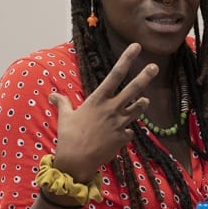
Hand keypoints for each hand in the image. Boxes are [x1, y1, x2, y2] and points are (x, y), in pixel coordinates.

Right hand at [48, 43, 157, 181]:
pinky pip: (128, 131)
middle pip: (133, 90)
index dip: (126, 59)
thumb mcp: (65, 117)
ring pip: (137, 109)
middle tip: (154, 66)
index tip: (136, 47)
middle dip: (145, 77)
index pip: (114, 75)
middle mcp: (111, 109)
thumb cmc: (68, 137)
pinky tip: (120, 133)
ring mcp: (120, 124)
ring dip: (141, 104)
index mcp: (97, 101)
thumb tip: (53, 94)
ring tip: (144, 100)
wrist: (76, 162)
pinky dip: (125, 130)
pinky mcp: (123, 138)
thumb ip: (62, 103)